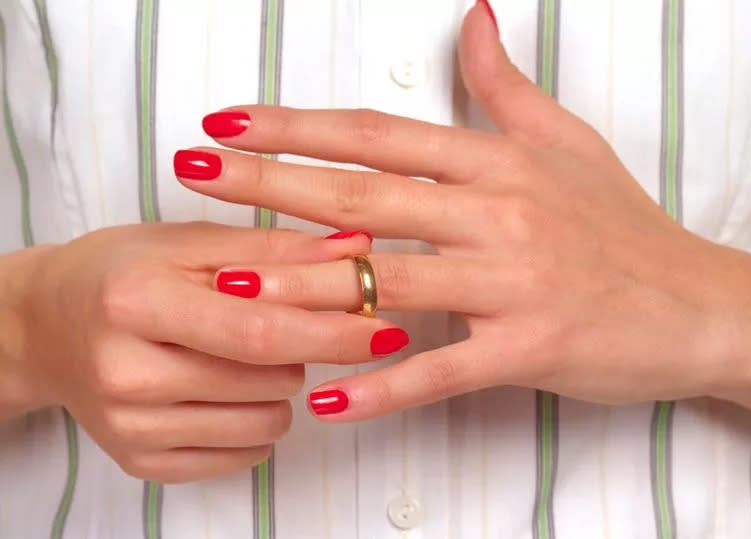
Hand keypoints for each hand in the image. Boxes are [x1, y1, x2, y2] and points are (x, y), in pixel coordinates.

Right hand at [5, 222, 400, 481]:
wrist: (46, 327)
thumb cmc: (121, 274)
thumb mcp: (189, 243)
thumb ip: (275, 248)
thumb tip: (356, 251)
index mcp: (136, 302)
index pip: (260, 330)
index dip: (333, 330)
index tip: (384, 327)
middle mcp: (127, 373)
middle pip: (272, 378)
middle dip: (304, 349)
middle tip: (282, 320)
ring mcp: (131, 427)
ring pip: (269, 421)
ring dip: (280, 385)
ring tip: (239, 352)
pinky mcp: (142, 462)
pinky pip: (245, 454)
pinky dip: (256, 420)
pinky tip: (224, 386)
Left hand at [176, 5, 750, 431]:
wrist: (701, 304)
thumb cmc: (625, 227)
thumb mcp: (568, 143)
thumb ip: (506, 86)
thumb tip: (474, 19)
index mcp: (498, 163)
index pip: (379, 136)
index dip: (300, 127)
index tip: (231, 123)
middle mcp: (499, 214)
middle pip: (366, 195)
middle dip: (271, 184)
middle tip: (195, 173)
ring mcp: (514, 283)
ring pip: (392, 279)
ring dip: (306, 285)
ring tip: (231, 283)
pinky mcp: (531, 348)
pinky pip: (443, 369)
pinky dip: (383, 386)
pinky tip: (327, 400)